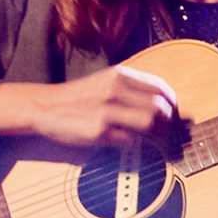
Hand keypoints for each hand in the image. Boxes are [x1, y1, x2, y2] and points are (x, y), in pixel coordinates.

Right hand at [0, 66, 178, 147]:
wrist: (45, 106)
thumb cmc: (80, 96)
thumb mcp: (105, 80)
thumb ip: (132, 87)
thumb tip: (164, 100)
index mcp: (119, 75)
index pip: (160, 88)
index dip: (171, 103)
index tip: (172, 112)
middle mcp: (115, 90)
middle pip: (159, 107)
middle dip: (168, 121)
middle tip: (167, 130)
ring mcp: (107, 110)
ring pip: (149, 123)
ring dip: (156, 133)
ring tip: (154, 138)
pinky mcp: (99, 130)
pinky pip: (129, 139)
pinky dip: (132, 142)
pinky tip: (125, 140)